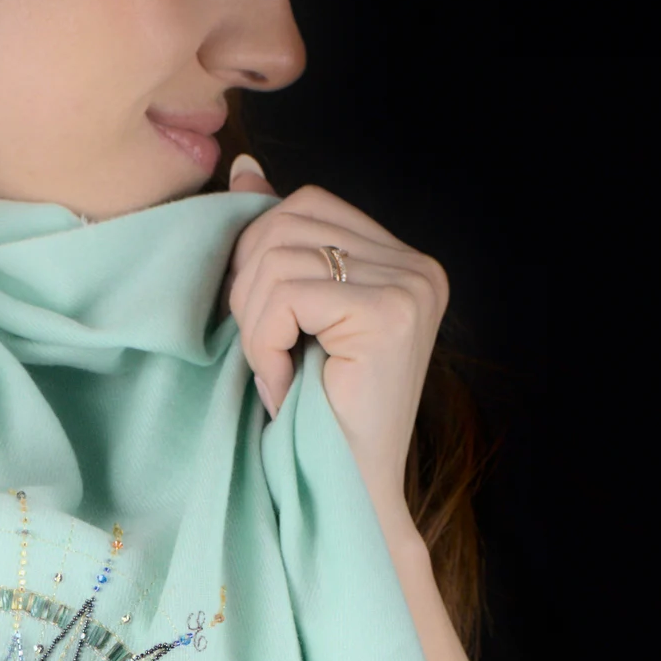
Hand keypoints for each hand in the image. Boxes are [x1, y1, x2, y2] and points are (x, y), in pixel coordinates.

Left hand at [222, 152, 447, 547]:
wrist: (345, 492)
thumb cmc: (312, 413)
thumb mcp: (288, 316)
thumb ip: (276, 241)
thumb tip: (243, 167)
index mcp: (400, 259)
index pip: (303, 205)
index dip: (257, 256)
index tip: (261, 322)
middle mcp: (416, 266)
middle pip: (286, 222)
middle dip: (249, 288)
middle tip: (261, 352)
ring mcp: (410, 286)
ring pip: (279, 257)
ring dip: (255, 324)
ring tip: (275, 372)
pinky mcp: (390, 313)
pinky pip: (287, 295)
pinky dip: (265, 343)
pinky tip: (283, 384)